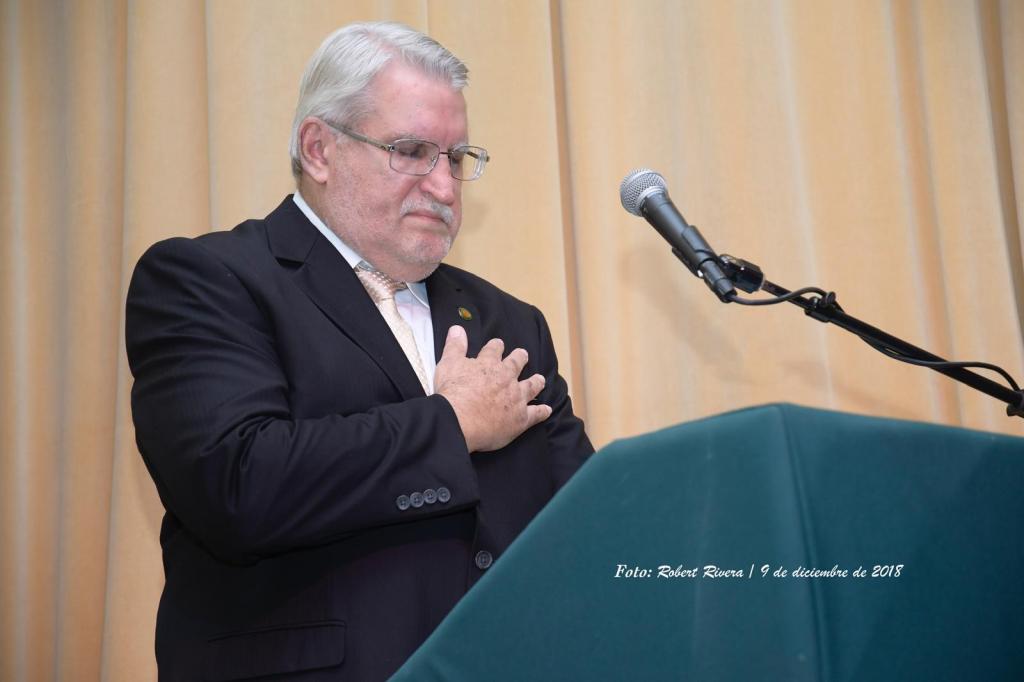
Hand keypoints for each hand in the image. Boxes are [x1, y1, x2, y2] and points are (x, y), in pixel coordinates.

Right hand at [434, 326, 551, 452]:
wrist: (460, 420)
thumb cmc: (452, 393)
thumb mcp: (448, 364)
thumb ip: (455, 346)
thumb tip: (457, 328)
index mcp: (488, 364)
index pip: (494, 349)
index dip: (496, 346)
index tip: (498, 344)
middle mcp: (505, 377)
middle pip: (516, 364)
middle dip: (520, 358)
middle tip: (523, 354)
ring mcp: (516, 397)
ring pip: (530, 386)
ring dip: (536, 381)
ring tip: (540, 379)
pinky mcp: (520, 418)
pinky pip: (536, 413)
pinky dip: (542, 411)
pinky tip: (546, 410)